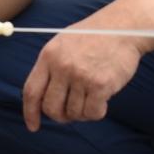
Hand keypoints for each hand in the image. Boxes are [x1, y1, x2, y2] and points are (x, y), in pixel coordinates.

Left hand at [20, 25, 144, 132]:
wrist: (124, 27)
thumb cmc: (94, 36)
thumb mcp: (63, 43)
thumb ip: (51, 67)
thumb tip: (42, 99)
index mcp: (49, 56)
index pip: (31, 91)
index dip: (30, 112)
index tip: (32, 126)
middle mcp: (62, 66)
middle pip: (51, 108)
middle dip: (60, 116)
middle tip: (70, 112)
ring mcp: (81, 76)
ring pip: (74, 113)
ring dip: (82, 112)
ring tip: (91, 98)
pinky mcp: (100, 85)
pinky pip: (92, 113)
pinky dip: (97, 112)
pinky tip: (102, 100)